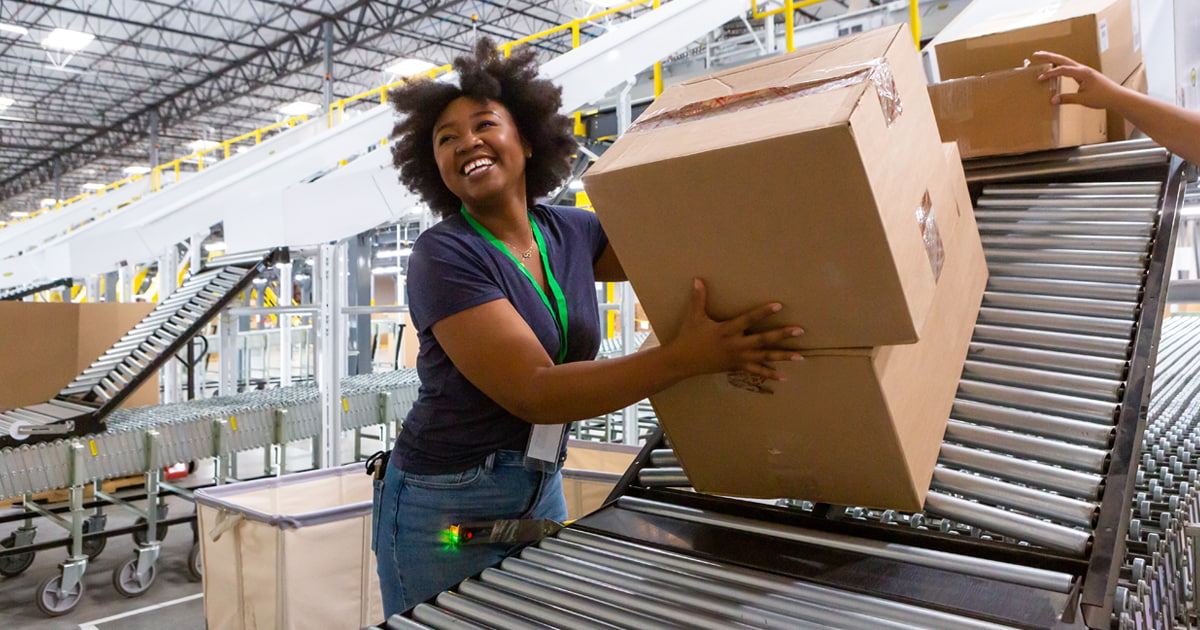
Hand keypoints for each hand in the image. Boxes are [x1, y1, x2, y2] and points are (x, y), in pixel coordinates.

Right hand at [664, 278, 803, 381]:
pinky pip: (756, 371)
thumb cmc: (689, 336)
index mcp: (726, 330)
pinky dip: (770, 373)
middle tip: (799, 330)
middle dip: (781, 335)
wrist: (682, 361)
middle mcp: (735, 345)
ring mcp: (737, 357)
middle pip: (762, 340)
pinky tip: (784, 376)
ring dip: (782, 356)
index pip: (748, 319)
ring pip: (764, 357)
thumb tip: (697, 279)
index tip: (779, 305)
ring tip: (801, 356)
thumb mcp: (693, 316)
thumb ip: (698, 298)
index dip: (763, 312)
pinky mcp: (737, 366)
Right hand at [1032, 51, 1122, 109]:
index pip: (1062, 69)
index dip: (1050, 73)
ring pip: (1067, 62)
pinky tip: (1056, 68)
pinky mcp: (1085, 75)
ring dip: (1054, 59)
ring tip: (1043, 57)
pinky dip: (1061, 66)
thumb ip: (1067, 99)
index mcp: (1082, 72)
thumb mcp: (1083, 99)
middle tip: (1036, 54)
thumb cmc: (1102, 97)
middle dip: (1049, 56)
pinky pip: (1070, 67)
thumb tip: (1052, 100)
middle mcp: (1083, 69)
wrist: (1117, 96)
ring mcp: (1084, 71)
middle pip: (1063, 59)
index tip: (1040, 78)